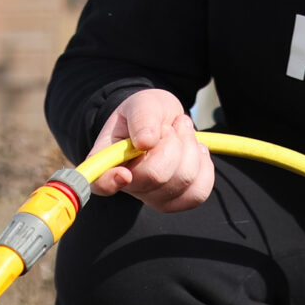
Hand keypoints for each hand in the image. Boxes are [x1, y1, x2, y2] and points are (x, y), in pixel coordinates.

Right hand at [89, 88, 214, 211]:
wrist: (167, 121)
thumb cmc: (147, 113)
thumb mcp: (142, 103)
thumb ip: (142, 117)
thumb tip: (145, 142)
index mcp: (108, 159)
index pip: (100, 183)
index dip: (109, 183)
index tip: (124, 174)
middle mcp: (127, 184)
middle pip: (155, 176)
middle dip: (171, 143)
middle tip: (168, 128)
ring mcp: (151, 196)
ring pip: (182, 181)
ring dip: (189, 149)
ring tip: (180, 134)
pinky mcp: (176, 201)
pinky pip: (198, 193)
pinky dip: (204, 166)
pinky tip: (195, 151)